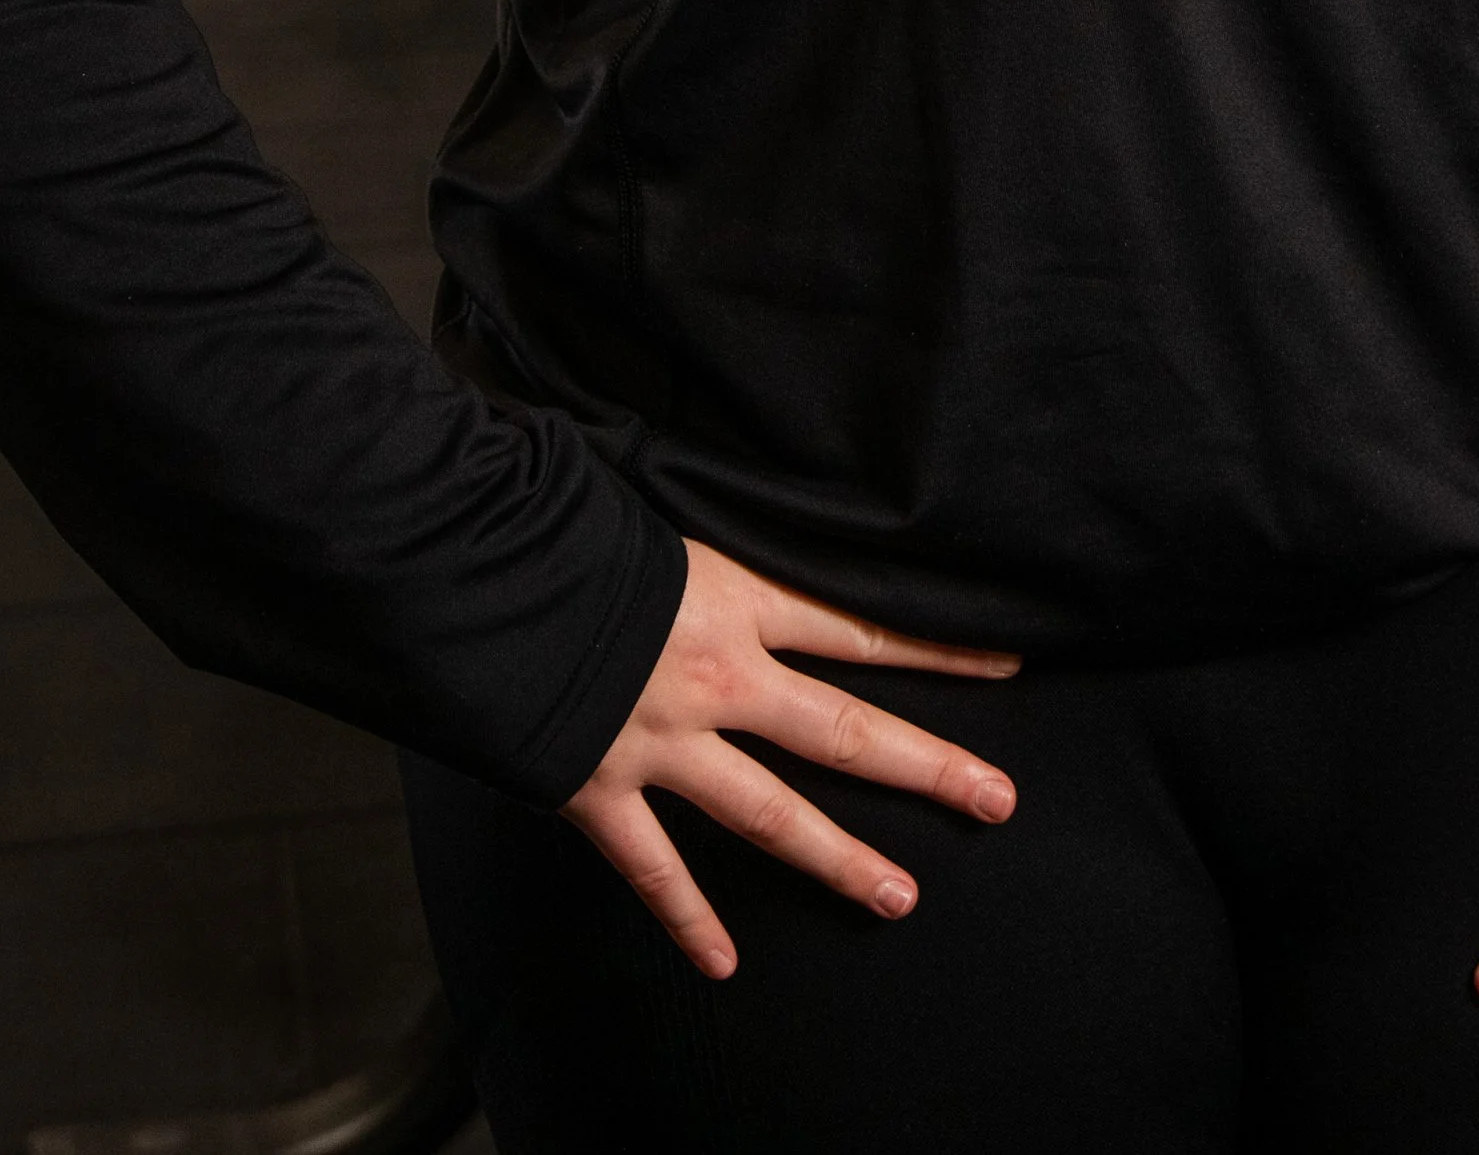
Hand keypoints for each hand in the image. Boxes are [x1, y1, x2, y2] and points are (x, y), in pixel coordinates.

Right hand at [563, 538, 1020, 977]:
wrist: (474, 569)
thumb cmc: (561, 525)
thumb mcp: (659, 514)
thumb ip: (713, 540)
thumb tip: (749, 516)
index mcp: (735, 599)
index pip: (861, 629)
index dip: (935, 649)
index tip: (1005, 667)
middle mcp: (717, 676)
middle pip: (845, 729)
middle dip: (929, 768)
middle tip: (997, 801)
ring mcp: (662, 740)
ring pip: (771, 813)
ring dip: (839, 858)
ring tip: (899, 896)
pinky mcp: (600, 788)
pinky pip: (654, 868)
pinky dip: (688, 919)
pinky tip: (723, 964)